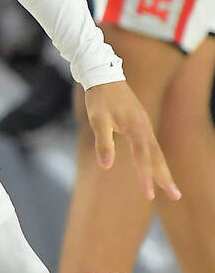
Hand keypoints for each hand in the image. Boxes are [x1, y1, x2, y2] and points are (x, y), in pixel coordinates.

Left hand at [83, 81, 179, 200]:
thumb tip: (106, 166)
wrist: (104, 75)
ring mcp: (144, 126)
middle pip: (157, 157)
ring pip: (157, 152)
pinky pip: (151, 146)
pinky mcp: (140, 125)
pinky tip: (155, 168)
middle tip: (176, 196)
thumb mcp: (97, 120)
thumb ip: (103, 142)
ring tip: (170, 188)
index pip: (143, 157)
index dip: (146, 176)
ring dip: (163, 170)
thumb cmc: (99, 98)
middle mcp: (145, 128)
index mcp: (137, 128)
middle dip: (165, 178)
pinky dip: (156, 159)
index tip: (149, 195)